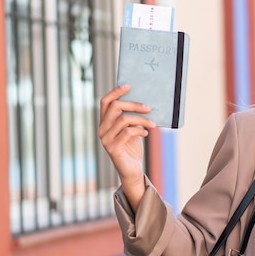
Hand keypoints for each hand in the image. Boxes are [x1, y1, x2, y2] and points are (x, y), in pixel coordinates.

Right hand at [98, 84, 156, 204]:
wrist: (132, 170)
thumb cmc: (132, 148)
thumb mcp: (132, 129)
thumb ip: (132, 118)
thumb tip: (144, 103)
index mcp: (105, 122)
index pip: (105, 101)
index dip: (115, 91)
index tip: (129, 85)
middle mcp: (102, 129)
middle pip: (115, 107)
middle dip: (134, 104)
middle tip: (149, 107)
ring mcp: (105, 139)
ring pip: (123, 119)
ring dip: (141, 119)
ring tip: (152, 123)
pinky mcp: (112, 148)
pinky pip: (128, 132)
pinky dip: (140, 130)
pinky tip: (146, 133)